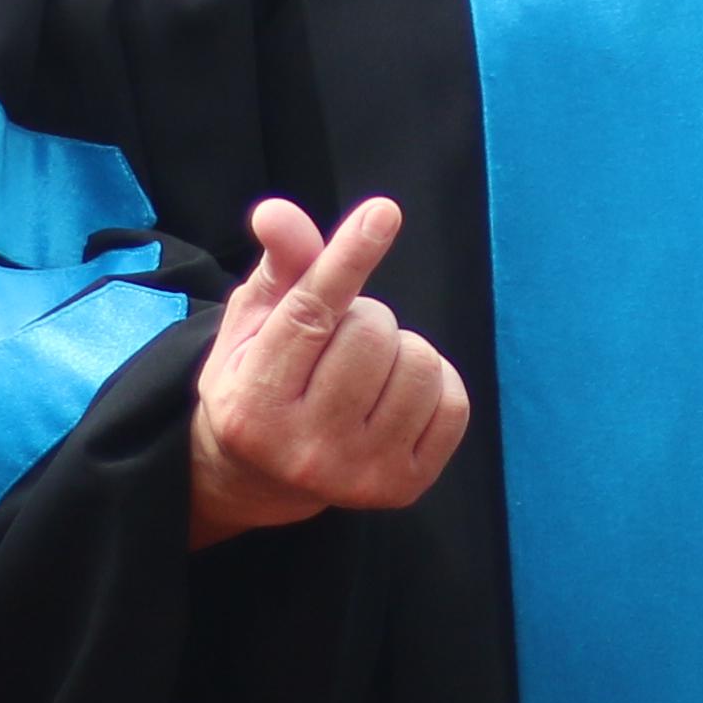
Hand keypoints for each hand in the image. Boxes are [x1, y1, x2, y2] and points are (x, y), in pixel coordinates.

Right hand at [185, 197, 468, 549]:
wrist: (261, 478)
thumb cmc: (255, 382)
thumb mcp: (250, 324)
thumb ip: (278, 268)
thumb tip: (278, 213)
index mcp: (253, 404)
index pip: (310, 316)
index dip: (348, 258)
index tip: (383, 214)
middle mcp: (305, 448)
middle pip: (373, 331)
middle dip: (363, 317)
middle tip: (335, 343)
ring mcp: (359, 474)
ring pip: (418, 362)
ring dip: (397, 349)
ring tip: (362, 371)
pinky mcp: (404, 488)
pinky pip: (452, 402)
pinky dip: (433, 383)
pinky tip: (394, 395)